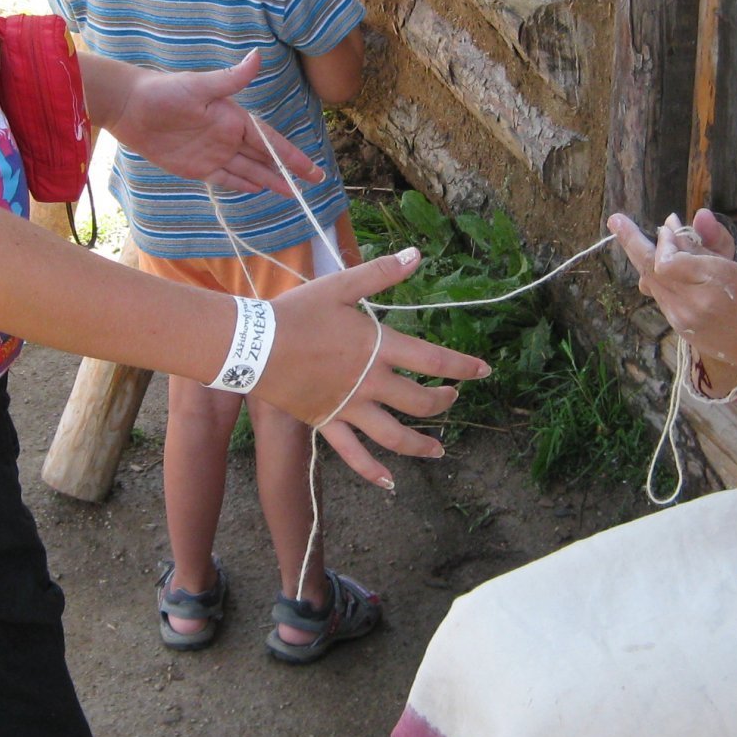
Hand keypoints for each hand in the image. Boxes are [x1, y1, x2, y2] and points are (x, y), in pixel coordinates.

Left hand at [108, 52, 321, 193]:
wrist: (130, 107)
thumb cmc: (164, 92)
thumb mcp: (199, 86)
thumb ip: (231, 78)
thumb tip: (258, 56)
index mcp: (234, 118)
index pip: (270, 140)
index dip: (291, 155)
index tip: (311, 170)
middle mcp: (228, 136)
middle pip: (264, 158)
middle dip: (287, 171)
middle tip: (312, 185)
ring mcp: (213, 153)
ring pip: (248, 170)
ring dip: (269, 180)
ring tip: (291, 193)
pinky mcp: (196, 167)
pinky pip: (225, 178)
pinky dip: (242, 184)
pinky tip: (258, 189)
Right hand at [260, 249, 491, 487]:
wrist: (252, 345)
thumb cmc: (296, 312)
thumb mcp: (340, 286)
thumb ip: (381, 273)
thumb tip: (416, 254)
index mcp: (378, 348)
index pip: (433, 360)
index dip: (463, 367)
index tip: (484, 371)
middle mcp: (370, 383)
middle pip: (419, 401)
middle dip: (443, 401)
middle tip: (452, 397)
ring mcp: (349, 408)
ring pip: (394, 435)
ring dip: (420, 444)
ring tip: (438, 450)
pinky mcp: (326, 423)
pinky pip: (352, 454)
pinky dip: (372, 471)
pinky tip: (389, 482)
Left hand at [609, 209, 736, 367]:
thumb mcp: (734, 264)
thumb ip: (711, 240)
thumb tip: (692, 217)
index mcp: (708, 284)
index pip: (666, 260)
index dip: (665, 241)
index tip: (670, 224)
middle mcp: (689, 305)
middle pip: (650, 270)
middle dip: (631, 242)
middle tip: (615, 219)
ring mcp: (680, 320)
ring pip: (651, 284)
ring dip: (644, 260)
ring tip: (636, 238)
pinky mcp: (678, 329)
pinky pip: (660, 297)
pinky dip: (657, 279)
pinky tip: (661, 269)